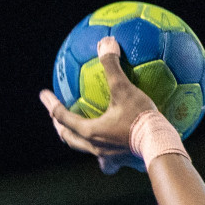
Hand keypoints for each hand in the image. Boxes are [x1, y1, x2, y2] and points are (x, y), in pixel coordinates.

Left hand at [39, 36, 159, 173]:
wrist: (161, 146)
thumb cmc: (141, 119)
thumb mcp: (125, 89)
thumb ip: (112, 67)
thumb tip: (105, 43)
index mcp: (90, 131)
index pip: (62, 117)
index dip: (51, 104)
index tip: (43, 94)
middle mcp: (95, 148)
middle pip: (70, 138)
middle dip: (61, 127)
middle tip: (57, 117)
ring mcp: (109, 158)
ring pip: (88, 150)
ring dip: (81, 140)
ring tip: (84, 132)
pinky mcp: (124, 162)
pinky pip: (111, 157)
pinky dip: (108, 149)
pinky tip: (118, 143)